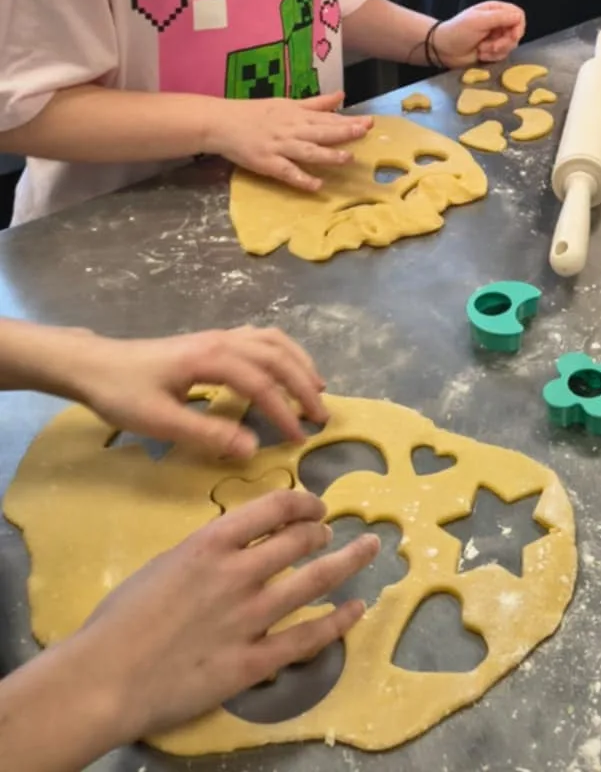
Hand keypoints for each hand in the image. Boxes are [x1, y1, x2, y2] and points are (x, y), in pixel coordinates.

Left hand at [62, 327, 327, 461]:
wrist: (95, 365)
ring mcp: (220, 336)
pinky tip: (287, 368)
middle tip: (321, 417)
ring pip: (274, 341)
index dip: (284, 412)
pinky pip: (262, 338)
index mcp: (213, 358)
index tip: (301, 439)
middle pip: (277, 357)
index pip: (262, 384)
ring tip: (317, 389)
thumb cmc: (123, 394)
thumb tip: (253, 449)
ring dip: (299, 363)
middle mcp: (224, 340)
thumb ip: (208, 433)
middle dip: (304, 385)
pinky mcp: (215, 340)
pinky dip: (283, 352)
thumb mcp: (160, 421)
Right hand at [70, 490, 377, 743]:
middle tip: (332, 534)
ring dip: (347, 563)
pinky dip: (338, 621)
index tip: (315, 506)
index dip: (303, 502)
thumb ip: (206, 552)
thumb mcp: (164, 564)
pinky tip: (357, 609)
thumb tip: (237, 546)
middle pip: (299, 541)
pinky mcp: (252, 662)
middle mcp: (238, 573)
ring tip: (366, 551)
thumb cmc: (119, 620)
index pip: (273, 508)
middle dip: (323, 533)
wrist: (102, 679)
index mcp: (211, 544)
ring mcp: (249, 618)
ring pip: (314, 581)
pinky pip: (307, 639)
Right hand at [203, 92, 371, 192]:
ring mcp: (279, 146)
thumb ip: (316, 103)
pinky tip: (317, 185)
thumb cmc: (256, 113)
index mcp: (297, 114)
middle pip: (321, 131)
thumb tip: (342, 95)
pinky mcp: (267, 163)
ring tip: (348, 158)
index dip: (349, 120)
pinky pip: (286, 171)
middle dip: (343, 131)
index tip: (370, 122)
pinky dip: (301, 178)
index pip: (327, 118)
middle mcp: (291, 129)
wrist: (222, 122)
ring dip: (327, 155)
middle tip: (364, 131)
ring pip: (307, 151)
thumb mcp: (288, 104)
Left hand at [435, 2, 525, 66]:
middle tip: (492, 46)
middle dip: (505, 42)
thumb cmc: (458, 31)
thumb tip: (519, 17)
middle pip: (516, 32)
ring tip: (481, 49)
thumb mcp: (479, 21)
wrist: (443, 49)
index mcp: (495, 10)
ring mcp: (496, 37)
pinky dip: (492, 56)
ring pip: (510, 45)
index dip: (518, 26)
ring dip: (496, 50)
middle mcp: (498, 23)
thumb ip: (500, 17)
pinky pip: (502, 55)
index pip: (518, 15)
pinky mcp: (493, 51)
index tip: (512, 35)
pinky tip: (480, 54)